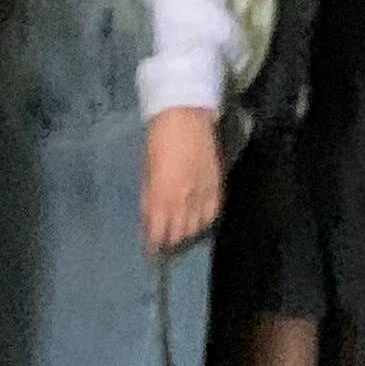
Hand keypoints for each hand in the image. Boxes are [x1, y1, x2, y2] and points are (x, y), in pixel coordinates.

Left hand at [142, 105, 221, 252]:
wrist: (186, 115)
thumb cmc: (158, 139)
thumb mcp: (146, 170)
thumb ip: (149, 198)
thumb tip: (150, 220)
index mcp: (162, 196)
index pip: (158, 233)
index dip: (154, 246)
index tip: (151, 250)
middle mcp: (184, 200)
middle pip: (178, 235)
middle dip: (169, 240)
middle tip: (164, 239)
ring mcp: (203, 194)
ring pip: (196, 228)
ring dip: (186, 233)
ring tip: (180, 230)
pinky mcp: (217, 186)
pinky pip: (212, 214)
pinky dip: (204, 221)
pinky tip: (197, 220)